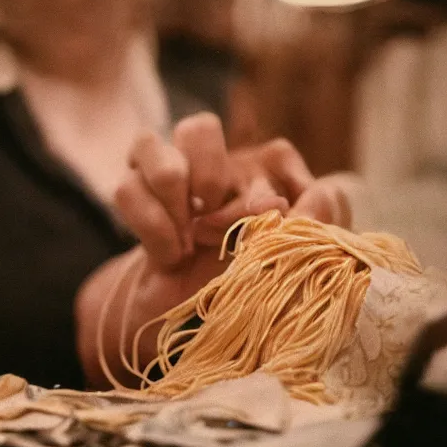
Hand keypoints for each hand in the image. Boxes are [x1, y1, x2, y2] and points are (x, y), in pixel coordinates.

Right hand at [81, 113, 349, 387]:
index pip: (272, 154)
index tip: (268, 230)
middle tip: (217, 226)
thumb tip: (320, 197)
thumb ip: (317, 224)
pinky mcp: (129, 193)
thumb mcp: (293, 259)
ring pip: (148, 145)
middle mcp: (211, 159)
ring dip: (172, 199)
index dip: (269, 196)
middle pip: (200, 128)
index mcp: (262, 169)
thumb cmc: (250, 282)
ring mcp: (162, 171)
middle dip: (210, 181)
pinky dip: (151, 227)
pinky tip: (169, 255)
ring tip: (188, 240)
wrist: (192, 318)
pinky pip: (126, 190)